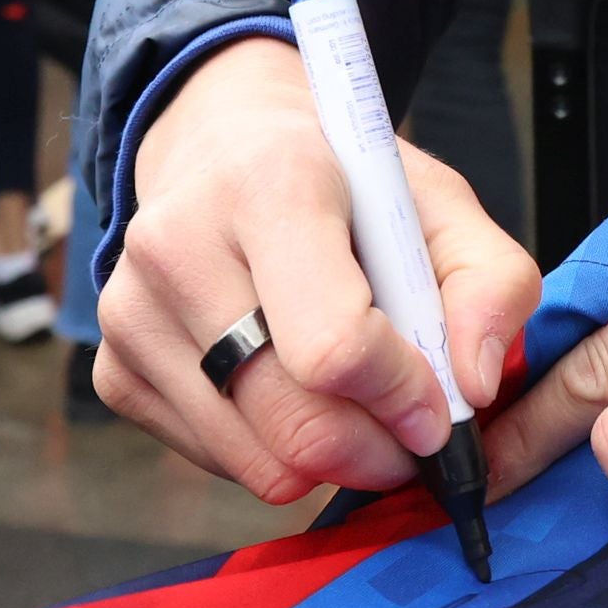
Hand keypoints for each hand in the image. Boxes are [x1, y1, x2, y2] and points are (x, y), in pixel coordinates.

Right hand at [97, 37, 539, 503]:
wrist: (224, 144)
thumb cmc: (343, 182)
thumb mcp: (442, 204)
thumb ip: (492, 285)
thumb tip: (474, 388)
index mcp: (269, 183)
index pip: (334, 348)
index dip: (403, 397)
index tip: (435, 406)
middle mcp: (179, 243)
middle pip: (294, 422)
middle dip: (376, 451)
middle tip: (408, 433)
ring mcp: (132, 311)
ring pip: (256, 461)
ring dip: (327, 459)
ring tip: (352, 402)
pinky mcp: (114, 368)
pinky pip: (216, 464)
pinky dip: (270, 451)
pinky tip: (286, 388)